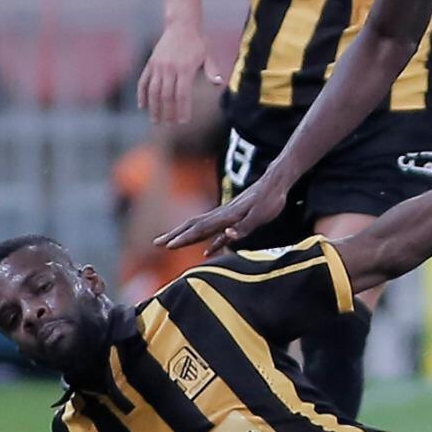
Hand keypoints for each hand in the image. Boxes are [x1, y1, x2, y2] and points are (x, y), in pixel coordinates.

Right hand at [137, 23, 224, 124]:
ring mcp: (158, 66)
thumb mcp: (208, 54)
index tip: (183, 121)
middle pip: (166, 95)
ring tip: (155, 120)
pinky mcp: (151, 63)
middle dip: (168, 112)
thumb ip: (212, 69)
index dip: (182, 109)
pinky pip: (144, 81)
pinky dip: (142, 94)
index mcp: (184, 68)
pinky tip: (142, 106)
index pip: (182, 94)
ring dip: (154, 107)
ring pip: (153, 91)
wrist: (181, 25)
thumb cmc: (198, 42)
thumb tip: (218, 83)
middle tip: (169, 125)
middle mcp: (169, 68)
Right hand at [155, 168, 289, 253]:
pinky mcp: (234, 217)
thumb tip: (227, 236)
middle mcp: (223, 214)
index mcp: (227, 216)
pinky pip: (216, 231)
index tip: (168, 246)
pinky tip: (207, 251)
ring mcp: (227, 215)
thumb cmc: (271, 198)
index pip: (200, 229)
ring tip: (170, 244)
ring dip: (184, 236)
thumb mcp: (261, 215)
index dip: (184, 238)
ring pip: (200, 226)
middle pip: (193, 225)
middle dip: (174, 235)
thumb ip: (244, 227)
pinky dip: (207, 241)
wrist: (276, 181)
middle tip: (156, 243)